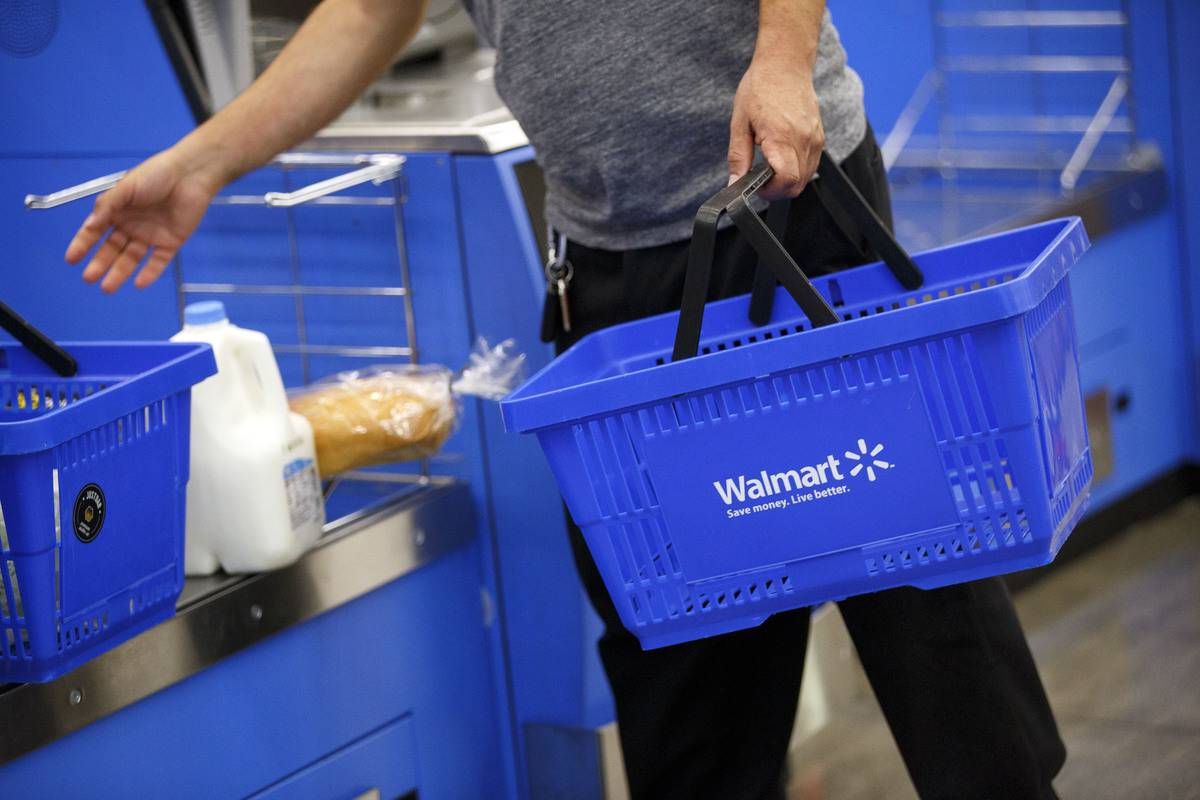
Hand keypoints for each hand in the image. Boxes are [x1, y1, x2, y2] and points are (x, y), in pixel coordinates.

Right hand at [65, 148, 223, 292]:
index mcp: (117, 210)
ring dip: (119, 273)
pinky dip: (149, 273)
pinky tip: (138, 283)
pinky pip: (158, 261)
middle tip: (88, 278)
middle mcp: (131, 225)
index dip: (82, 245)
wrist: (190, 175)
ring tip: (107, 288)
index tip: (71, 260)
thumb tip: (89, 226)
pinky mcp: (171, 242)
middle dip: (100, 264)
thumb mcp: (125, 188)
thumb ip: (107, 207)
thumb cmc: (155, 175)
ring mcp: (150, 235)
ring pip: (132, 258)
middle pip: (112, 249)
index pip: (95, 231)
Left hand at [727, 54, 824, 199]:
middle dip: (777, 190)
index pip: (786, 181)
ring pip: (806, 178)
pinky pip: (811, 165)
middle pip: (797, 186)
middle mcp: (804, 140)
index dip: (770, 192)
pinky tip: (781, 156)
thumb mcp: (740, 122)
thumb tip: (734, 183)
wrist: (785, 64)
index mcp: (782, 136)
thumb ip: (738, 157)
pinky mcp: (819, 137)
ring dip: (787, 181)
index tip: (756, 187)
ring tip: (769, 165)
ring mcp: (815, 139)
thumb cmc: (761, 87)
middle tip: (759, 179)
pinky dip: (796, 170)